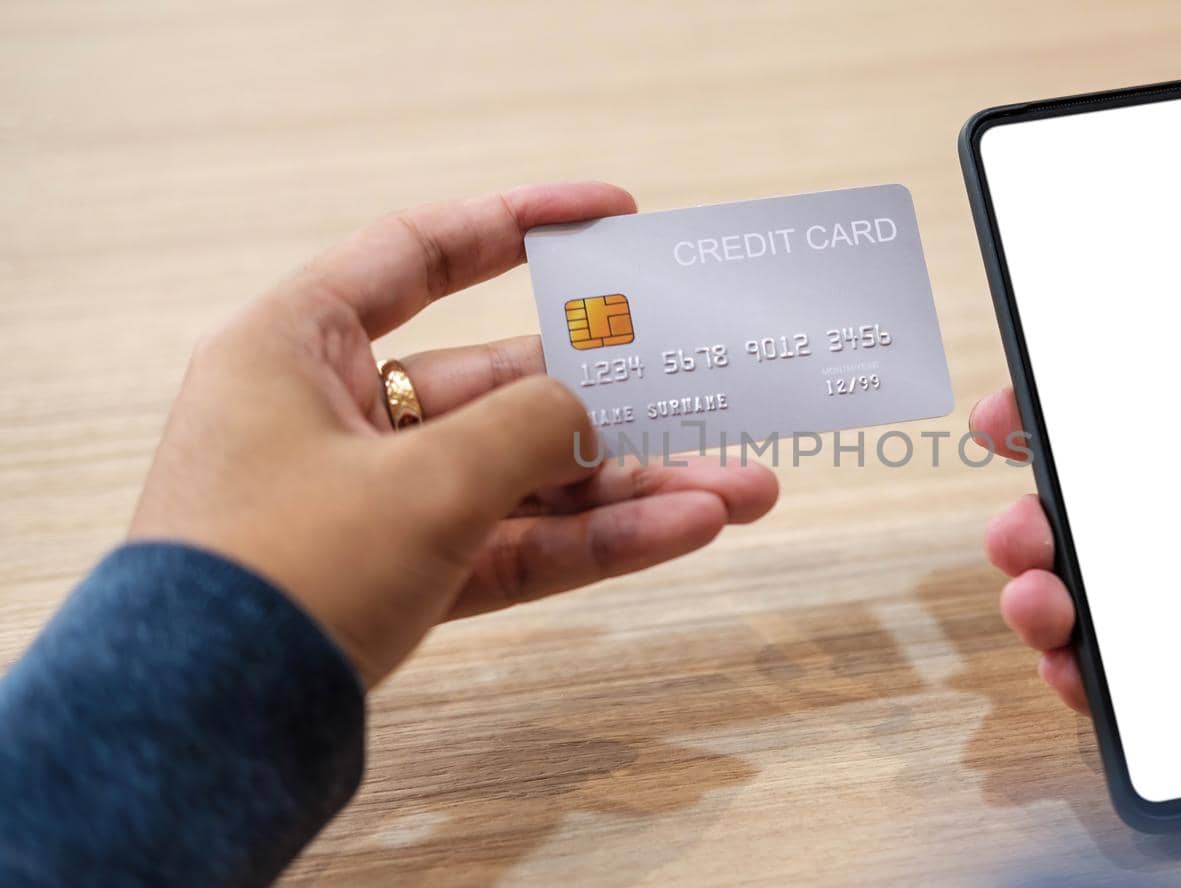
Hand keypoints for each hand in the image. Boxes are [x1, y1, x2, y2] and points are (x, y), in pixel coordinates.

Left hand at [129, 183, 778, 688]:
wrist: (204, 734)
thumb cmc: (281, 573)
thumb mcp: (424, 482)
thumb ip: (529, 429)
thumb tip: (589, 413)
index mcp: (297, 346)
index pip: (418, 252)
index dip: (519, 222)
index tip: (614, 216)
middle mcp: (331, 415)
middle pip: (498, 386)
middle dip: (613, 403)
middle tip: (707, 393)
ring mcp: (368, 503)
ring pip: (519, 477)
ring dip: (626, 488)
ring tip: (740, 492)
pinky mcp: (398, 578)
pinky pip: (508, 544)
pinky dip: (588, 541)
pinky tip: (682, 532)